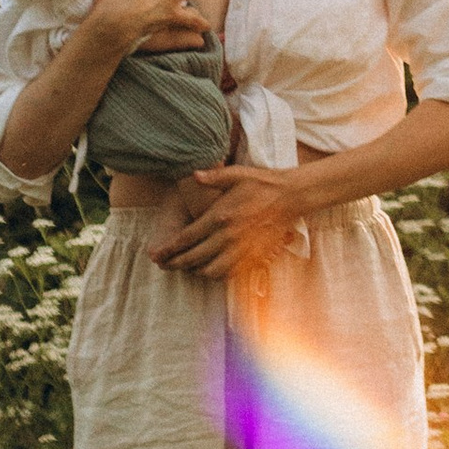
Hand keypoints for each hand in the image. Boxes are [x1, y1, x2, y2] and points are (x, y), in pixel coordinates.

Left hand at [146, 155, 310, 276]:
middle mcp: (228, 235)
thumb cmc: (262, 183)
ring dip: (196, 271)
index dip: (169, 248)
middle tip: (165, 265)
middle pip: (194, 257)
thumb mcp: (237, 173)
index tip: (157, 254)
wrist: (292, 196)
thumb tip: (192, 175)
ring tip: (188, 268)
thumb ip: (213, 176)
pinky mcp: (254, 256)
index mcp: (220, 216)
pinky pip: (230, 273)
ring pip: (211, 270)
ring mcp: (242, 248)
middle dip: (176, 263)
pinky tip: (211, 269)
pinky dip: (217, 275)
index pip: (186, 238)